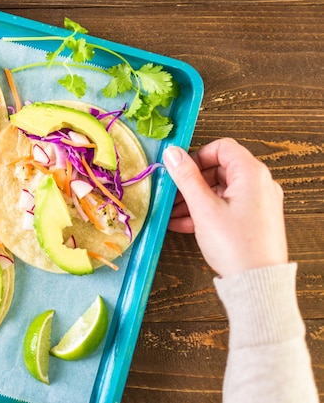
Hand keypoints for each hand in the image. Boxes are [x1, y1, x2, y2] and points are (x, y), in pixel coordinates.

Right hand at [162, 138, 287, 276]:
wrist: (257, 282)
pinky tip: (183, 224)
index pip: (222, 147)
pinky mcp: (254, 220)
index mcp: (251, 173)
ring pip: (220, 190)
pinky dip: (205, 211)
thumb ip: (186, 177)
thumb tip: (172, 153)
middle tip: (171, 194)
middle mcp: (259, 184)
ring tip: (172, 213)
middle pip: (220, 169)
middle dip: (192, 181)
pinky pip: (226, 206)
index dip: (197, 156)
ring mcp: (258, 203)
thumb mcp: (203, 207)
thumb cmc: (235, 244)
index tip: (179, 170)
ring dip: (194, 198)